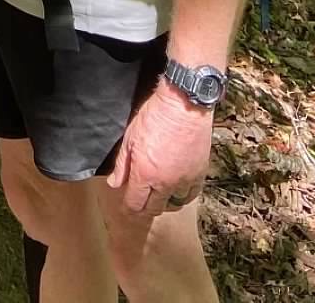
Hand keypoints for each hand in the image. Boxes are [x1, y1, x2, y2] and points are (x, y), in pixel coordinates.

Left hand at [109, 81, 214, 218]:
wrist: (184, 105)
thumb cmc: (155, 116)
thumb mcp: (130, 138)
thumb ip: (122, 165)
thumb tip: (114, 183)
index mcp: (145, 174)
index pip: (135, 204)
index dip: (129, 208)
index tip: (127, 207)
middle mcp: (165, 182)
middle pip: (154, 209)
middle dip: (145, 208)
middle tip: (141, 203)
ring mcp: (184, 180)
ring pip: (174, 204)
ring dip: (164, 203)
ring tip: (159, 196)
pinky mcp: (199, 174)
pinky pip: (191, 195)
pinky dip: (183, 196)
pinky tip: (178, 190)